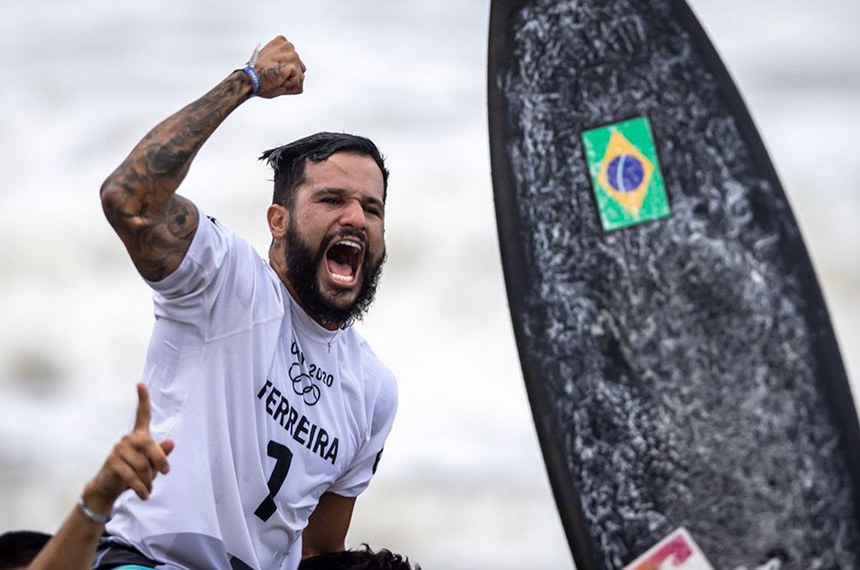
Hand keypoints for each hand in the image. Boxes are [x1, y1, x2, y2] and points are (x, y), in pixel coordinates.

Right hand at [81, 383, 174, 515]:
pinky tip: (144, 495)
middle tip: (166, 473)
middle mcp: (127, 439)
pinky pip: (132, 475)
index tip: (140, 383)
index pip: (141, 414)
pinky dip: (141, 487)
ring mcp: (118, 450)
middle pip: (149, 444)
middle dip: (160, 460)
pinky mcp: (112, 463)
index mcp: (139, 436)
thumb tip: (171, 442)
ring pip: (142, 464)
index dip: (142, 399)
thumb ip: (161, 454)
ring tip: (149, 489)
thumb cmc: (134, 473)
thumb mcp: (151, 465)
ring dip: (149, 480)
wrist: (109, 489)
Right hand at [253, 35, 306, 97]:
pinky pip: (297, 82)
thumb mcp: (271, 64)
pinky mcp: (293, 65)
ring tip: (276, 77)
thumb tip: (303, 77)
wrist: (250, 78)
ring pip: (299, 76)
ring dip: (289, 81)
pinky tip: (278, 80)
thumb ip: (287, 66)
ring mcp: (292, 55)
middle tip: (274, 75)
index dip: (284, 70)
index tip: (272, 69)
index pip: (293, 61)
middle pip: (299, 68)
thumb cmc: (256, 72)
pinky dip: (289, 85)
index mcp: (282, 42)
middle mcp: (288, 46)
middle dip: (289, 76)